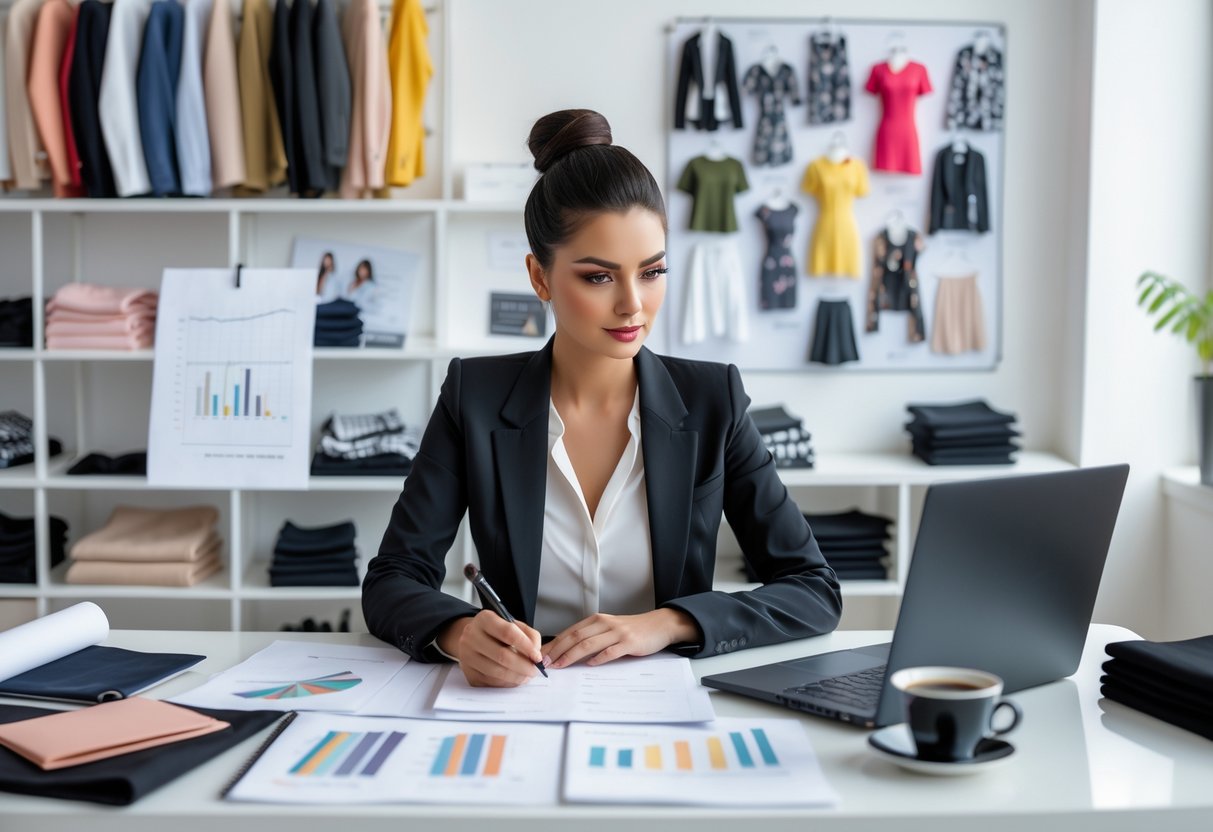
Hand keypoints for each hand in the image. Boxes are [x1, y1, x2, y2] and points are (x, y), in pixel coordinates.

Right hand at [439, 611, 543, 686]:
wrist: (473, 639)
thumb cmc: (497, 632)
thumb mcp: (513, 625)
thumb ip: (529, 635)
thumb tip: (536, 655)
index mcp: (484, 619)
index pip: (507, 632)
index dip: (526, 646)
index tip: (537, 657)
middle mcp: (471, 636)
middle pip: (502, 656)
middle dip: (524, 666)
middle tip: (535, 670)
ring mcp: (467, 656)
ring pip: (497, 672)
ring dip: (517, 677)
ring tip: (527, 676)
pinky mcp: (468, 673)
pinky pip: (491, 682)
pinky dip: (507, 683)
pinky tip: (515, 678)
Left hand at [543, 608, 699, 669]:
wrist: (659, 625)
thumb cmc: (631, 630)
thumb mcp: (608, 629)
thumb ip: (591, 637)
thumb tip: (566, 651)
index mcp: (596, 620)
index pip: (569, 632)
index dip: (553, 644)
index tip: (540, 655)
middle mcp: (604, 624)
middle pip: (575, 637)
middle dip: (557, 650)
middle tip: (545, 663)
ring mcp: (617, 633)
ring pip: (588, 643)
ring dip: (571, 655)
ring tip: (560, 666)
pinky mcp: (629, 642)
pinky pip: (611, 651)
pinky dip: (599, 658)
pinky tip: (590, 665)